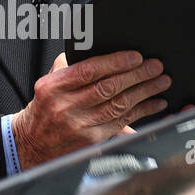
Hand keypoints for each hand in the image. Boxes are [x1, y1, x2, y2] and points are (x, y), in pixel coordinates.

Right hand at [11, 50, 169, 169]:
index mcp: (53, 87)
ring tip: (160, 81)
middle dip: (136, 75)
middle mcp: (66, 106)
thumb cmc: (44, 109)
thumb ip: (68, 66)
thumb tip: (93, 51)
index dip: (115, 62)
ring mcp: (80, 125)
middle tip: (155, 66)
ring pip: (118, 105)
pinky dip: (141, 111)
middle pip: (108, 87)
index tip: (134, 56)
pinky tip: (154, 103)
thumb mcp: (47, 82)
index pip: (88, 71)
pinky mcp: (92, 139)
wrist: (33, 143)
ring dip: (144, 92)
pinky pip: (122, 122)